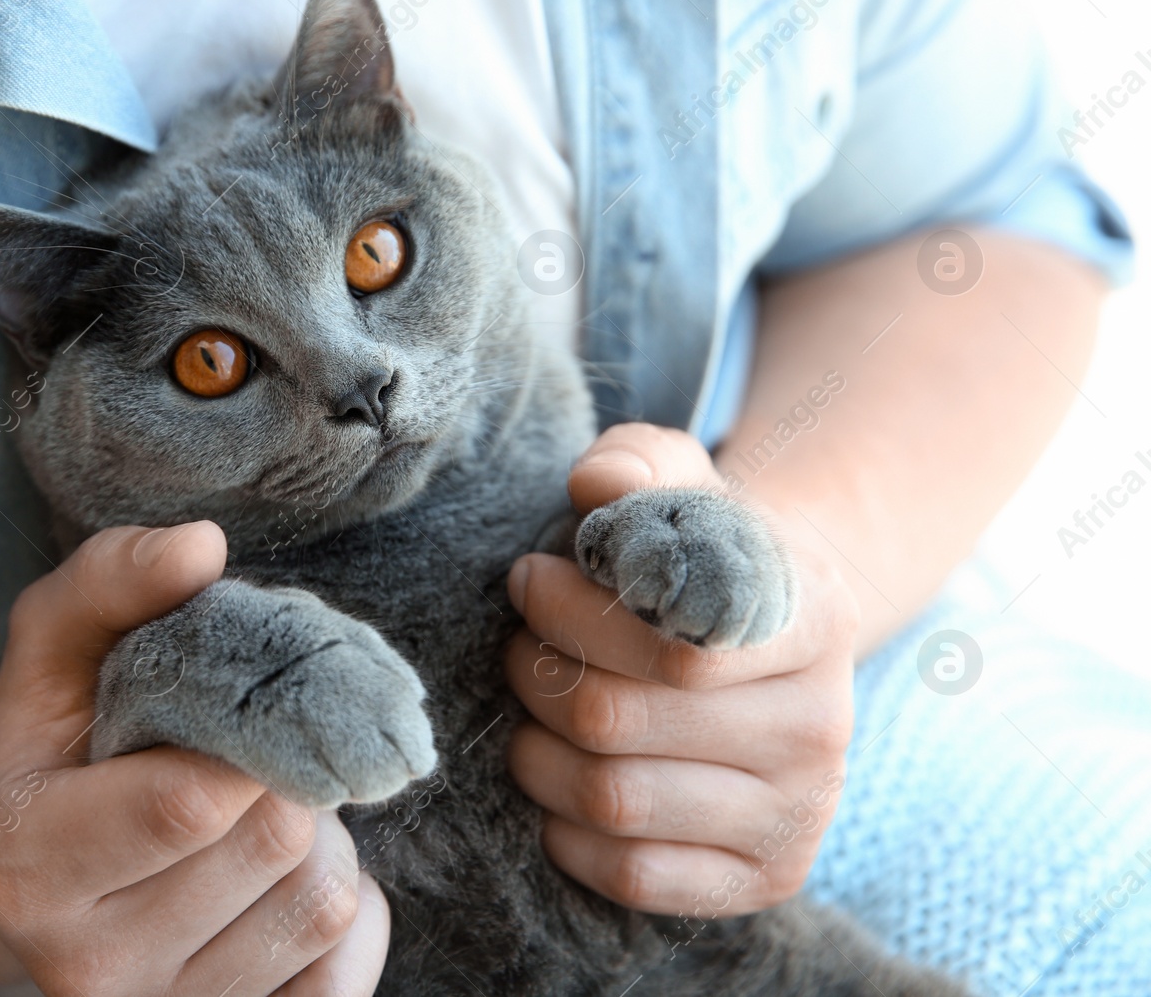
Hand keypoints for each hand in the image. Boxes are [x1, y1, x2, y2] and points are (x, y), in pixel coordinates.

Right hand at [0, 522, 388, 994]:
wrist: (32, 874)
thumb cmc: (53, 739)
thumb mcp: (53, 641)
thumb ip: (112, 578)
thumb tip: (202, 545)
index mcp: (28, 862)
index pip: (191, 802)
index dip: (254, 732)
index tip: (251, 701)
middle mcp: (85, 965)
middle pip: (277, 843)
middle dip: (288, 773)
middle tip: (249, 755)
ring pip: (323, 901)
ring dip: (319, 835)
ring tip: (256, 814)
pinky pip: (348, 967)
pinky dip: (348, 910)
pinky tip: (282, 881)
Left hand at [504, 424, 859, 916]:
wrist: (767, 636)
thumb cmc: (699, 555)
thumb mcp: (676, 483)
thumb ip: (635, 463)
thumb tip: (597, 484)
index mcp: (813, 619)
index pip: (670, 645)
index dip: (571, 613)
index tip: (530, 578)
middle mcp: (822, 725)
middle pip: (619, 721)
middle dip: (538, 677)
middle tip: (518, 648)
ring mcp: (800, 811)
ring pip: (614, 800)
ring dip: (538, 753)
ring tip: (532, 712)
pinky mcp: (769, 876)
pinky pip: (634, 876)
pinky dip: (568, 833)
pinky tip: (560, 785)